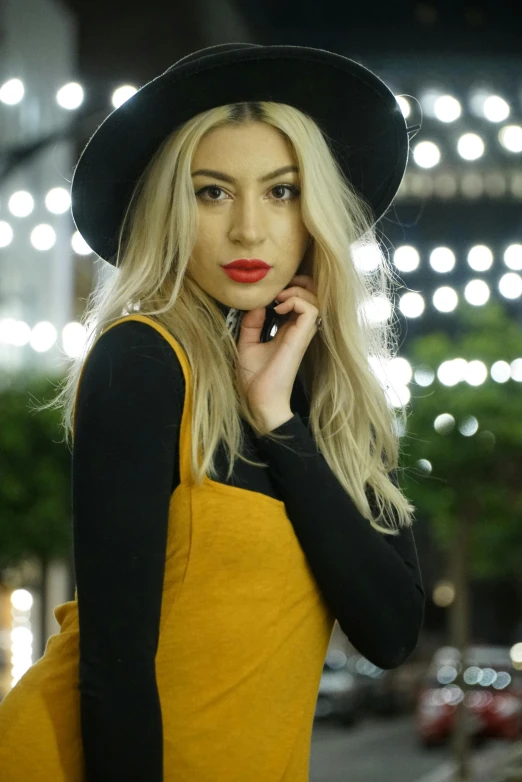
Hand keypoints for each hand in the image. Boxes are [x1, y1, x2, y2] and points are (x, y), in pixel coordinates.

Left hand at [236, 274, 319, 414]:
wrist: (260, 400)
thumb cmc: (255, 379)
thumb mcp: (246, 344)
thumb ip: (251, 324)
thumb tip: (257, 304)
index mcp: (287, 331)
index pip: (299, 300)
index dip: (289, 288)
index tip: (269, 291)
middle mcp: (298, 330)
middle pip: (313, 296)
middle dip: (299, 283)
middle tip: (279, 287)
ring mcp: (301, 334)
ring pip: (315, 299)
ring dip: (297, 291)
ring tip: (278, 298)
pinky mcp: (301, 339)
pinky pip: (311, 310)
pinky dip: (296, 302)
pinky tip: (279, 308)